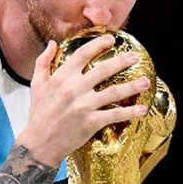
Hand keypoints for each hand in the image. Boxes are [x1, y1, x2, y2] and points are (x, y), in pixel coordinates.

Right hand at [17, 36, 149, 166]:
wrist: (39, 143)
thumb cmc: (39, 114)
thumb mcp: (36, 85)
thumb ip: (43, 62)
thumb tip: (52, 43)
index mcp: (62, 77)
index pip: (82, 54)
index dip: (98, 44)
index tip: (111, 39)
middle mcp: (74, 89)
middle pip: (103, 70)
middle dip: (122, 61)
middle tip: (136, 56)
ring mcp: (84, 106)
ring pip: (113, 92)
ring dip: (132, 86)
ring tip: (146, 82)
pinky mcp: (91, 122)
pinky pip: (114, 115)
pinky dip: (130, 113)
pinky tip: (142, 110)